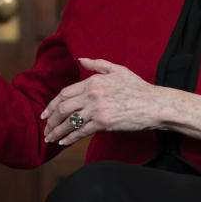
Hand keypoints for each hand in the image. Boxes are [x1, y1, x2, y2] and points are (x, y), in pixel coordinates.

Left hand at [42, 58, 161, 144]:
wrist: (155, 104)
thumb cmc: (138, 87)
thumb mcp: (118, 70)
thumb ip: (97, 64)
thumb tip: (80, 59)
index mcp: (93, 81)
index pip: (64, 93)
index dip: (52, 104)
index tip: (45, 113)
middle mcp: (91, 95)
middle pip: (62, 108)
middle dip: (51, 119)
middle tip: (45, 128)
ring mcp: (96, 110)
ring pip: (69, 121)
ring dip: (56, 131)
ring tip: (50, 138)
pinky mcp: (103, 123)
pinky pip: (80, 132)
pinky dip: (69, 138)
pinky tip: (63, 142)